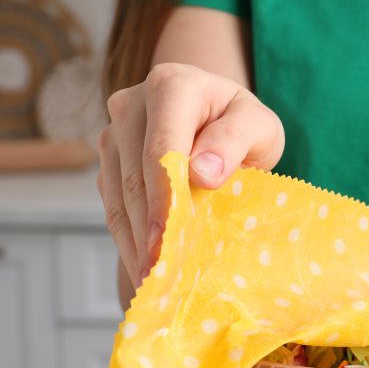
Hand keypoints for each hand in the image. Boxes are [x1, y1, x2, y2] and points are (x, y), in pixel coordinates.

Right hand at [97, 63, 284, 287]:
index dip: (163, 198)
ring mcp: (114, 134)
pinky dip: (130, 239)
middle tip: (161, 275)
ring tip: (152, 281)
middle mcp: (131, 105)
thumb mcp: (259, 126)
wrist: (217, 119)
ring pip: (118, 195)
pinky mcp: (109, 162)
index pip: (160, 149)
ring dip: (135, 241)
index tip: (168, 241)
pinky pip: (114, 205)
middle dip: (148, 229)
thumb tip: (202, 172)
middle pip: (135, 175)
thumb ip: (235, 140)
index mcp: (171, 86)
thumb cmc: (243, 125)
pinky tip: (145, 269)